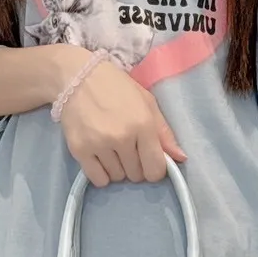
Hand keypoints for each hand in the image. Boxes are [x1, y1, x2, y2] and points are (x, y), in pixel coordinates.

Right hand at [58, 59, 185, 187]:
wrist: (77, 77)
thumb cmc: (116, 87)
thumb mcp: (146, 102)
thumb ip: (164, 132)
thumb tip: (181, 158)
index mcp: (143, 124)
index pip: (155, 168)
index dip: (155, 169)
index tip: (148, 160)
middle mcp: (122, 137)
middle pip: (136, 175)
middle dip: (135, 166)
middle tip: (127, 148)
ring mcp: (99, 145)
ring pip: (117, 177)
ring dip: (118, 168)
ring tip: (111, 148)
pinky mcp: (79, 150)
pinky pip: (98, 179)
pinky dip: (101, 173)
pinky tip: (100, 157)